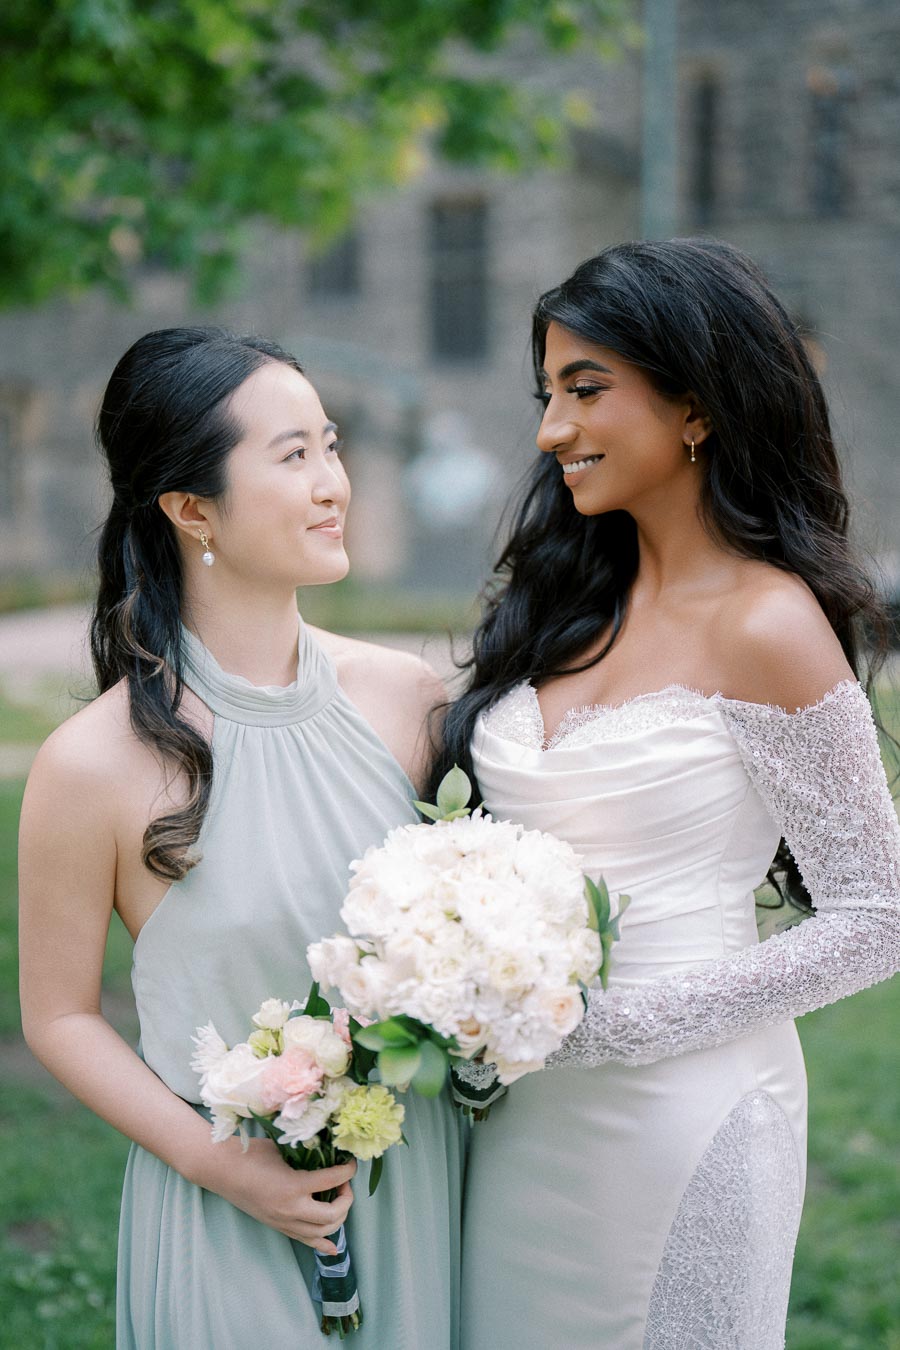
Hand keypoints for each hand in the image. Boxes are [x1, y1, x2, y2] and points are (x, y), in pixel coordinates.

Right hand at [211, 1138, 356, 1252]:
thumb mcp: (283, 1149)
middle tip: (345, 1183)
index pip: (332, 1180)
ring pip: (321, 1232)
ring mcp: (283, 1222)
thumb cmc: (251, 1153)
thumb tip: (327, 1150)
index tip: (351, 1162)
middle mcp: (291, 1209)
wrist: (222, 1170)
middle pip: (332, 1215)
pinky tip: (332, 1248)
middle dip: (346, 1199)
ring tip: (339, 1201)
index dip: (348, 1170)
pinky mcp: (277, 1227)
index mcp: (294, 1185)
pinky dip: (322, 1244)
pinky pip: (305, 1241)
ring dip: (337, 1218)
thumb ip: (305, 1154)